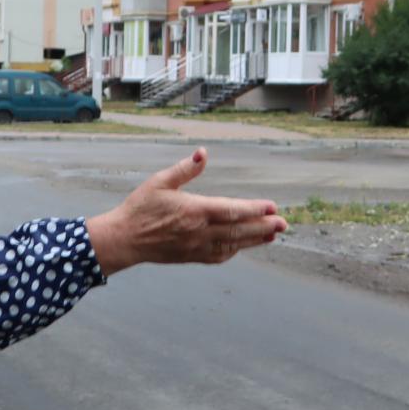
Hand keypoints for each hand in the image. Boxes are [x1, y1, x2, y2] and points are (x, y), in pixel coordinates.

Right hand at [87, 149, 286, 274]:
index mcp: (194, 210)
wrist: (124, 239)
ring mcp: (197, 247)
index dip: (254, 209)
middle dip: (264, 227)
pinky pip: (220, 255)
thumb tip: (203, 152)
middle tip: (284, 224)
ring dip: (255, 240)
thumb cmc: (140, 208)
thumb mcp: (159, 181)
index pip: (232, 210)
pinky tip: (244, 245)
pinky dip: (235, 249)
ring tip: (273, 235)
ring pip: (233, 244)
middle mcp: (200, 231)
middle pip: (239, 230)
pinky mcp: (192, 257)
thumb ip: (185, 169)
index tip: (272, 206)